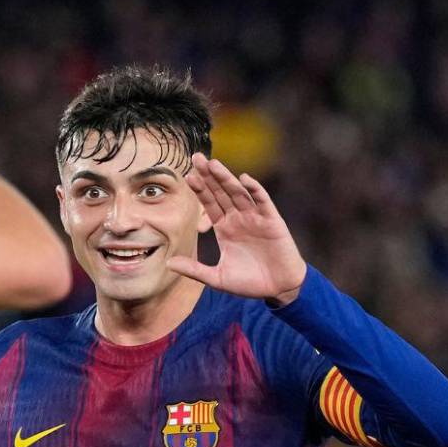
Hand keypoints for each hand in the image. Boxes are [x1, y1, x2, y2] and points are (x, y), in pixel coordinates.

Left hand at [166, 154, 306, 306]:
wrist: (279, 289)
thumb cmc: (250, 282)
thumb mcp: (217, 278)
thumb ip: (194, 270)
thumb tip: (168, 263)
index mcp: (225, 227)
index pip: (209, 203)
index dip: (200, 189)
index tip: (186, 175)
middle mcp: (239, 218)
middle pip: (221, 192)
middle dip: (209, 175)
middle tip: (195, 157)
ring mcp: (255, 218)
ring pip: (238, 193)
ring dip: (226, 178)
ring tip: (213, 164)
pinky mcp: (272, 222)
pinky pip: (263, 202)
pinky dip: (255, 190)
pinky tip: (244, 178)